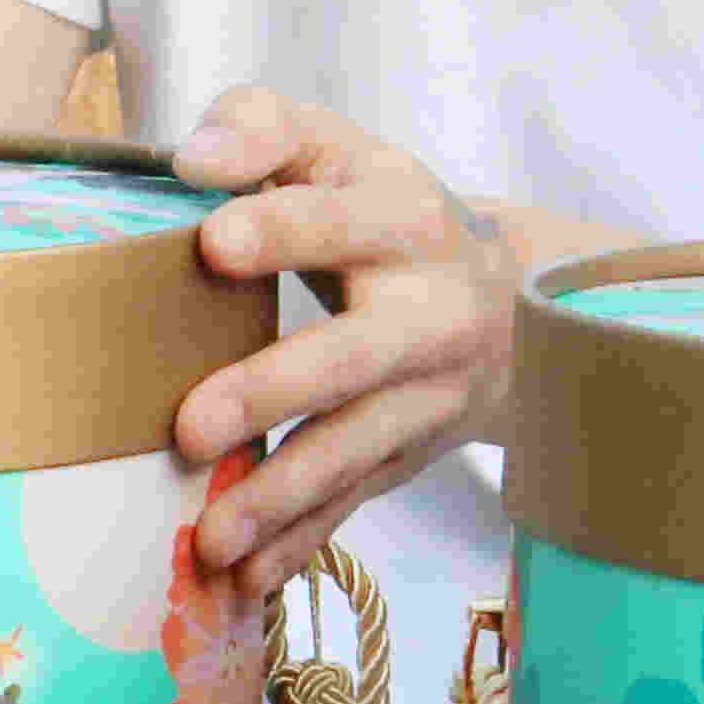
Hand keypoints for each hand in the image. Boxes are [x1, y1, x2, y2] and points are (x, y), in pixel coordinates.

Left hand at [163, 87, 512, 599]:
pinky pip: (356, 502)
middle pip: (353, 355)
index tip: (212, 241)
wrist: (512, 302)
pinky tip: (246, 578)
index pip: (338, 220)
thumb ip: (260, 126)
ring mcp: (427, 394)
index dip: (280, 230)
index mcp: (402, 220)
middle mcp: (428, 312)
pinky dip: (303, 544)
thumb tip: (192, 161)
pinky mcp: (412, 453)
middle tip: (191, 424)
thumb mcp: (338, 148)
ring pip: (356, 448)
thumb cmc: (385, 214)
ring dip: (283, 496)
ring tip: (210, 536)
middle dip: (274, 391)